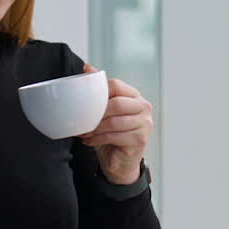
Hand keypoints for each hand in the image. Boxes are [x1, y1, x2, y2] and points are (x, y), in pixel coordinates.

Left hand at [77, 63, 152, 183]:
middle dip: (96, 113)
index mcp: (134, 96)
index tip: (85, 102)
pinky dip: (98, 139)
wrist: (120, 161)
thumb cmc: (112, 134)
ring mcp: (145, 124)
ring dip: (95, 128)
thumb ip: (99, 90)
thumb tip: (87, 67)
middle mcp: (143, 107)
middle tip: (83, 121)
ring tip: (85, 132)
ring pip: (114, 121)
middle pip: (116, 103)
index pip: (116, 85)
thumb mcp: (104, 111)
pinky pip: (115, 136)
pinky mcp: (141, 139)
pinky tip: (90, 141)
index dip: (98, 92)